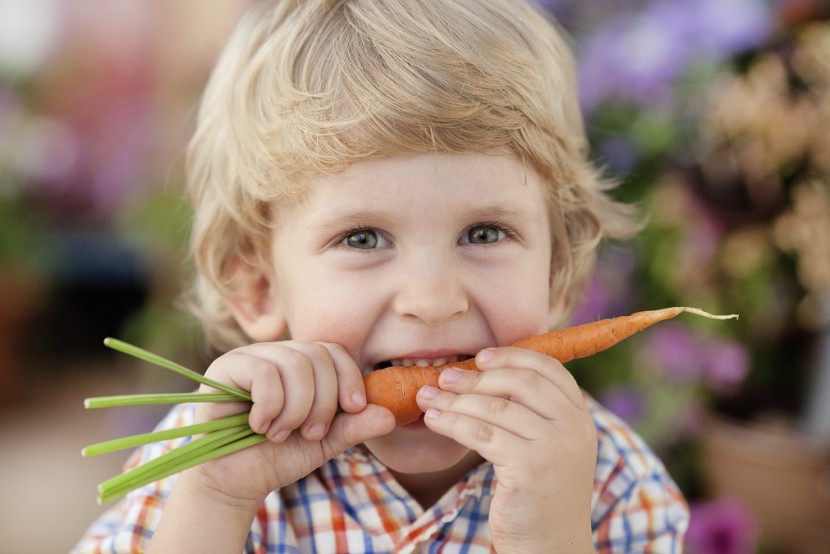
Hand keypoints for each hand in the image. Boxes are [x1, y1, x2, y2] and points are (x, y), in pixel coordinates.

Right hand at [186, 341, 395, 506]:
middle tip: (310, 434)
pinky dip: (270, 406)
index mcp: (301, 364)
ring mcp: (249, 357)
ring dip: (296, 409)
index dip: (349, 378)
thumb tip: (390, 415)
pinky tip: (259, 426)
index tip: (354, 409)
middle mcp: (276, 353)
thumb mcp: (325, 442)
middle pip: (317, 356)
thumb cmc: (278, 457)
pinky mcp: (224, 368)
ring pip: (294, 364)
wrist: (236, 482)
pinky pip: (264, 372)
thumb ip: (354, 426)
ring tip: (281, 434)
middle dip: (323, 403)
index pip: (334, 351)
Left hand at [416, 347, 596, 552]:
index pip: (548, 369)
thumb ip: (533, 414)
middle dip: (476, 377)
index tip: (479, 358)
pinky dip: (453, 422)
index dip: (511, 357)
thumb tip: (485, 375)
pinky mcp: (530, 468)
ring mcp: (554, 447)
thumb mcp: (549, 449)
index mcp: (581, 418)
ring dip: (454, 400)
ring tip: (427, 398)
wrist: (551, 550)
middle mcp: (574, 428)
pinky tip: (434, 421)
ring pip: (495, 407)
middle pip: (519, 382)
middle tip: (444, 378)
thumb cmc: (539, 498)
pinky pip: (481, 433)